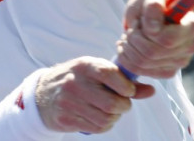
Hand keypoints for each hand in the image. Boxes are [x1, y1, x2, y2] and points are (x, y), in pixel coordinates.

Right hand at [34, 56, 154, 133]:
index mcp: (84, 65)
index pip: (110, 74)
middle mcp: (75, 83)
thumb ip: (123, 80)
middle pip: (112, 103)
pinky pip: (96, 128)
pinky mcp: (65, 119)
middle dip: (123, 106)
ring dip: (114, 117)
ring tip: (110, 111)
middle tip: (121, 104)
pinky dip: (104, 126)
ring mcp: (68, 102)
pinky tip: (98, 117)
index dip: (126, 86)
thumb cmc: (78, 80)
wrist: (42, 93)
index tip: (128, 91)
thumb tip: (150, 90)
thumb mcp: (95, 72)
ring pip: (106, 118)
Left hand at [116, 0, 193, 78]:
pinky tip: (127, 47)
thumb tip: (153, 27)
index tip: (142, 20)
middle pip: (153, 52)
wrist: (154, 13)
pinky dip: (128, 60)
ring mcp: (181, 61)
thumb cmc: (154, 3)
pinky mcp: (169, 71)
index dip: (147, 31)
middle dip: (134, 39)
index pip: (167, 39)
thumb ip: (153, 5)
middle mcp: (192, 46)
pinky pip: (142, 71)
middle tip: (130, 29)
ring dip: (129, 49)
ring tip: (128, 37)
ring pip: (145, 63)